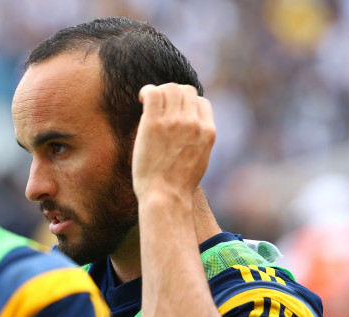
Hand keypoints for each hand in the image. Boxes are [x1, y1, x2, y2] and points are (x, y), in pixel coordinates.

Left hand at [131, 83, 215, 198]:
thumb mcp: (200, 160)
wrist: (165, 196)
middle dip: (171, 94)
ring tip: (147, 102)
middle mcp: (194, 123)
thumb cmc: (177, 185)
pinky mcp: (154, 124)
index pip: (201, 101)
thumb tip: (188, 131)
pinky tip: (140, 99)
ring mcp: (175, 122)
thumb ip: (198, 141)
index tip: (173, 111)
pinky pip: (152, 93)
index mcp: (208, 131)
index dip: (186, 103)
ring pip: (169, 88)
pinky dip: (146, 91)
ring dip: (158, 92)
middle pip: (185, 90)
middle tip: (158, 106)